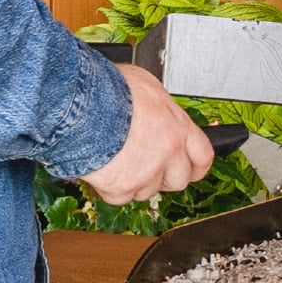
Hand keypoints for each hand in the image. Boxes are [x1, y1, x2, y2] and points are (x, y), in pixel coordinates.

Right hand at [79, 65, 215, 203]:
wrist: (78, 102)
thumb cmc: (107, 87)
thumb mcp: (145, 85)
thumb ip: (158, 108)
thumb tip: (156, 111)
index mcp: (177, 126)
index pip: (203, 157)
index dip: (194, 166)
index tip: (188, 168)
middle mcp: (168, 151)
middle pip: (178, 181)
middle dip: (162, 177)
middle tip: (143, 164)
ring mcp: (147, 171)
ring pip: (147, 191)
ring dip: (133, 181)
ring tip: (115, 158)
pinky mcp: (123, 186)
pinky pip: (119, 196)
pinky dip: (109, 187)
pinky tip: (101, 167)